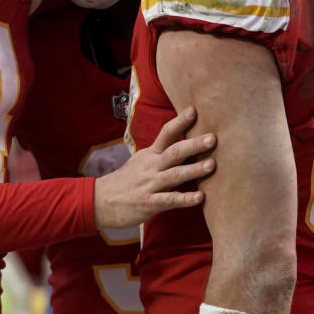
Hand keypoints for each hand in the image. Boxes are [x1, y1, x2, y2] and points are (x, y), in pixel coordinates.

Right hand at [93, 106, 214, 228]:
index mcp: (150, 154)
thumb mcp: (140, 161)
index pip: (166, 133)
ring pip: (175, 175)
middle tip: (213, 137)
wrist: (100, 201)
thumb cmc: (125, 181)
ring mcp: (150, 184)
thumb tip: (184, 143)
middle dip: (194, 144)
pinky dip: (185, 199)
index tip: (194, 110)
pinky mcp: (149, 203)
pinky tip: (200, 197)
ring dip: (194, 169)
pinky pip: (170, 200)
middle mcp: (151, 166)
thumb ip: (160, 153)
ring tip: (212, 165)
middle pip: (174, 151)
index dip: (180, 122)